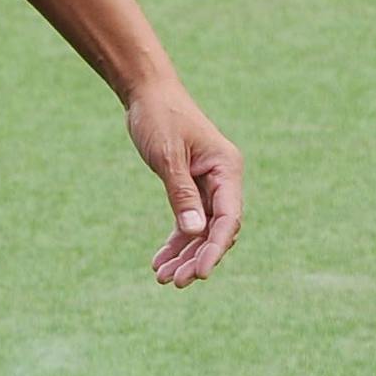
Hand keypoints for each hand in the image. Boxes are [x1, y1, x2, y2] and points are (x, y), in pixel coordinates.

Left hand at [125, 75, 242, 286]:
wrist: (147, 93)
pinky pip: (188, 221)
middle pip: (217, 230)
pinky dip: (176, 241)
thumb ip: (181, 194)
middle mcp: (223, 179)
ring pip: (202, 230)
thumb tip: (194, 233)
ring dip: (184, 255)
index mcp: (227, 169)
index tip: (198, 273)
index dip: (215, 248)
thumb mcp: (167, 156)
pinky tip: (160, 261)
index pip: (228, 218)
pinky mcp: (191, 187)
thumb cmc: (160, 117)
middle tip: (173, 282)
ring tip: (162, 279)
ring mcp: (209, 185)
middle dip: (196, 258)